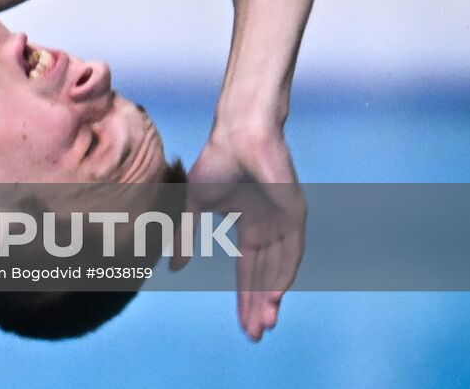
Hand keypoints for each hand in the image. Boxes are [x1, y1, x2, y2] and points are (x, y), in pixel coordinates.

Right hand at [172, 124, 305, 341]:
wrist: (237, 133)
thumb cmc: (216, 160)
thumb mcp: (194, 205)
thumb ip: (187, 235)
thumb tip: (175, 268)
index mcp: (248, 225)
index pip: (248, 270)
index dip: (244, 298)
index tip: (243, 326)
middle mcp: (268, 228)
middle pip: (264, 276)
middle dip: (258, 305)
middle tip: (255, 336)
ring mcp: (283, 221)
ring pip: (279, 269)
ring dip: (272, 297)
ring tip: (264, 324)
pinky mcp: (294, 213)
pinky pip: (291, 251)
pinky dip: (284, 275)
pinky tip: (275, 296)